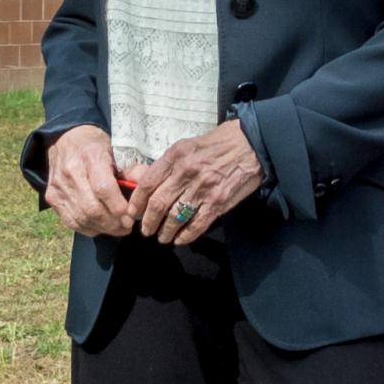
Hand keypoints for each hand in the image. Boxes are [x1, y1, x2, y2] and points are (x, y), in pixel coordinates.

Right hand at [43, 124, 136, 236]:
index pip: (103, 188)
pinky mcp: (52, 197)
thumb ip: (131, 170)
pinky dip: (88, 228)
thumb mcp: (115, 151)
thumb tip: (146, 189)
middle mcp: (71, 172)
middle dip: (113, 223)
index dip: (118, 207)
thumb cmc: (95, 146)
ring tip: (117, 228)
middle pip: (92, 208)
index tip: (131, 216)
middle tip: (127, 226)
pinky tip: (101, 226)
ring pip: (82, 218)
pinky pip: (71, 221)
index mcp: (90, 156)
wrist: (65, 140)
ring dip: (103, 228)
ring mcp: (58, 186)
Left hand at [131, 118, 264, 246]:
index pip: (148, 182)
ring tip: (162, 237)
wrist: (251, 144)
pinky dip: (186, 236)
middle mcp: (186, 172)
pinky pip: (197, 224)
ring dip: (165, 231)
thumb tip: (150, 184)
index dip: (137, 201)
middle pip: (158, 204)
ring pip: (175, 217)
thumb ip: (169, 164)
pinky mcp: (218, 202)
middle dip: (148, 222)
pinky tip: (180, 239)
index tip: (132, 212)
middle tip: (145, 230)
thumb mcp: (188, 145)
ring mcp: (203, 188)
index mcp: (176, 155)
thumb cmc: (218, 143)